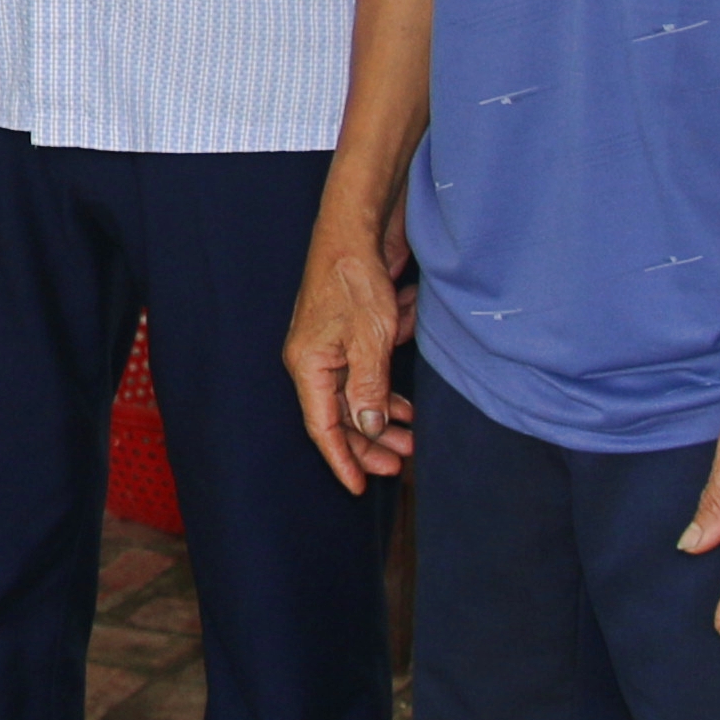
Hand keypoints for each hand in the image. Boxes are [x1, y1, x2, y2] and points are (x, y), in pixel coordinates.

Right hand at [285, 218, 415, 494]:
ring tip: (411, 440)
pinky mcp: (350, 336)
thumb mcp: (369, 339)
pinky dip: (386, 392)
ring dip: (383, 420)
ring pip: (357, 398)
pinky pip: (366, 376)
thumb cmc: (354, 279)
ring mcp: (332, 349)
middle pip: (340, 417)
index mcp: (308, 365)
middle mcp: (315, 361)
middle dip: (370, 443)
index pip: (323, 426)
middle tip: (401, 465)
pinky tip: (407, 405)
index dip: (342, 459)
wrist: (356, 231)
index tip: (360, 488)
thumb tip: (369, 428)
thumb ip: (368, 387)